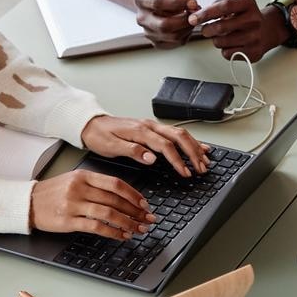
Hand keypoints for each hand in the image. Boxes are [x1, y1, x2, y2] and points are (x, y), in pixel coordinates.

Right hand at [29, 169, 155, 238]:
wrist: (28, 202)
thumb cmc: (53, 192)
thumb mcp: (73, 180)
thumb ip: (96, 185)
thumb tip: (123, 196)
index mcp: (84, 176)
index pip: (116, 184)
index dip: (134, 195)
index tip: (145, 204)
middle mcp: (80, 188)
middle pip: (115, 200)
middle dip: (136, 211)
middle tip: (148, 219)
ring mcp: (74, 204)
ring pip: (109, 213)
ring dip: (127, 223)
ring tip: (138, 229)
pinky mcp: (69, 221)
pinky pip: (96, 227)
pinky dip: (113, 232)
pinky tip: (121, 236)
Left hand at [83, 114, 209, 175]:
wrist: (91, 124)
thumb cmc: (99, 136)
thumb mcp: (111, 146)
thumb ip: (132, 151)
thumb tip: (151, 158)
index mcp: (141, 131)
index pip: (166, 145)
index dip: (178, 160)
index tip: (185, 172)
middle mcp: (150, 126)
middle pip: (179, 137)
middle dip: (193, 153)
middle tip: (201, 168)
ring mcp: (152, 126)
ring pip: (180, 134)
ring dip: (195, 146)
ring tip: (205, 160)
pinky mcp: (152, 129)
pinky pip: (176, 133)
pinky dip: (190, 140)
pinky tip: (199, 147)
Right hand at [131, 0, 197, 48]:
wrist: (161, 1)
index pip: (157, 2)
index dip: (178, 3)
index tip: (193, 1)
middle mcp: (141, 18)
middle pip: (164, 25)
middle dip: (185, 19)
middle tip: (196, 12)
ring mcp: (148, 32)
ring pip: (172, 36)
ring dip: (188, 27)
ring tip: (192, 16)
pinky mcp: (157, 43)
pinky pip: (176, 43)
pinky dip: (187, 34)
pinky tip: (187, 24)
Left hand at [192, 0, 284, 60]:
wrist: (267, 31)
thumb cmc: (246, 17)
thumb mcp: (236, 3)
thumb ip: (218, 4)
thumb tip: (200, 14)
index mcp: (248, 4)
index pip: (224, 7)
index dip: (206, 13)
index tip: (193, 18)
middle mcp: (254, 20)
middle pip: (221, 27)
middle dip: (207, 30)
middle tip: (205, 30)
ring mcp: (255, 37)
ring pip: (221, 42)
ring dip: (216, 40)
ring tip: (222, 36)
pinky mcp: (253, 53)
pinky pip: (227, 54)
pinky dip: (224, 49)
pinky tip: (230, 44)